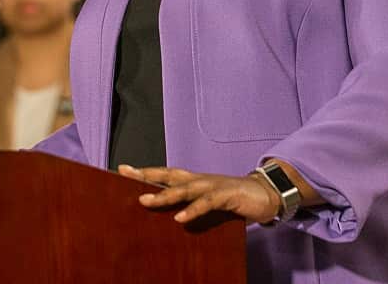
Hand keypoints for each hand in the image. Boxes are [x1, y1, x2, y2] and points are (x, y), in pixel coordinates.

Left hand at [118, 164, 280, 224]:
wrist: (265, 194)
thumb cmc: (233, 199)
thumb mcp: (208, 202)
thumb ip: (190, 205)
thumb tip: (168, 216)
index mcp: (194, 181)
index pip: (165, 174)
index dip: (144, 172)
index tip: (122, 169)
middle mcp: (200, 180)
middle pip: (169, 175)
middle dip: (146, 175)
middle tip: (126, 174)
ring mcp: (213, 186)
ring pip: (184, 189)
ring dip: (164, 195)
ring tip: (145, 201)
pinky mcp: (227, 196)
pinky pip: (207, 203)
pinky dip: (193, 210)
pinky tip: (180, 218)